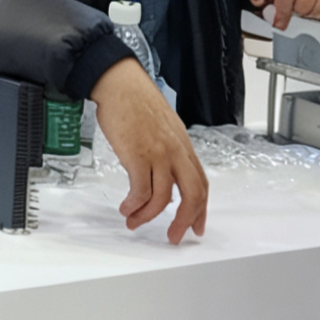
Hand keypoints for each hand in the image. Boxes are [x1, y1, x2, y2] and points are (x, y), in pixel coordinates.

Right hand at [88, 56, 207, 242]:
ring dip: (149, 215)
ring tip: (134, 221)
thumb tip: (162, 176)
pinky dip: (134, 204)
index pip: (201, 182)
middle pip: (193, 194)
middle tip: (175, 236)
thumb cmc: (135, 101)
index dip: (201, 208)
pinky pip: (141, 190)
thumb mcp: (162, 127)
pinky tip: (126, 207)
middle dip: (185, 220)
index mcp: (183, 145)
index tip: (196, 225)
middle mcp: (176, 151)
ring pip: (164, 197)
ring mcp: (158, 153)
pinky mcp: (138, 155)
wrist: (118, 84)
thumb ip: (167, 151)